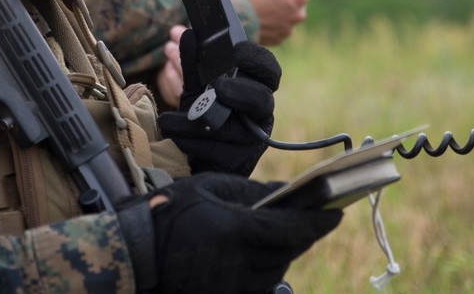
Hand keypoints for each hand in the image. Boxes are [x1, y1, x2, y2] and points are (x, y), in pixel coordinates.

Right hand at [117, 172, 341, 292]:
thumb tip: (286, 192)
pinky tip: (264, 254)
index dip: (319, 222)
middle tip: (318, 218)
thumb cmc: (171, 212)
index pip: (292, 229)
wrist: (136, 253)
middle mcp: (239, 265)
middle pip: (289, 252)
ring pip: (277, 271)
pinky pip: (259, 286)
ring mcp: (232, 287)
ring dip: (286, 252)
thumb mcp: (210, 190)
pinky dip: (267, 269)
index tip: (337, 212)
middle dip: (304, 234)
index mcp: (237, 232)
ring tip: (289, 233)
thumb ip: (252, 192)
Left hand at [158, 30, 279, 176]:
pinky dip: (190, 140)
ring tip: (170, 120)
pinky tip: (172, 133)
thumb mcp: (196, 88)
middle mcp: (260, 113)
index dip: (257, 59)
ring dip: (200, 122)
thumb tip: (189, 35)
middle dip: (241, 92)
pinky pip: (216, 150)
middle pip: (262, 99)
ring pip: (236, 129)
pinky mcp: (237, 161)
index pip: (268, 70)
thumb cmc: (202, 114)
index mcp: (255, 87)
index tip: (236, 52)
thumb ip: (194, 65)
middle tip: (219, 88)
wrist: (194, 156)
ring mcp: (252, 140)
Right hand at [235, 0, 316, 45]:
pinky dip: (272, 25)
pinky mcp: (279, 40)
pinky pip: (279, 29)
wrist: (231, 20)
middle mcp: (298, 14)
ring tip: (262, 10)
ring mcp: (289, 29)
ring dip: (280, 13)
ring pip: (289, 17)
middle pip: (300, 3)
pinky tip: (259, 21)